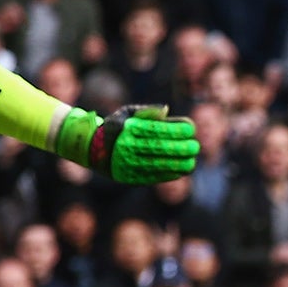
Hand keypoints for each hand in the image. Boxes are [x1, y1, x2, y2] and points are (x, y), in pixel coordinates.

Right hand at [63, 104, 201, 183]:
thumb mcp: (127, 114)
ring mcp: (127, 163)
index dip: (177, 128)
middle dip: (181, 147)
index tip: (191, 127)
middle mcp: (126, 147)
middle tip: (195, 146)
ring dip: (178, 163)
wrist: (92, 149)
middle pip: (160, 148)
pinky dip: (170, 174)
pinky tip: (182, 170)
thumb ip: (147, 111)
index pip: (157, 129)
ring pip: (158, 164)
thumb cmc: (117, 127)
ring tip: (192, 160)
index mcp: (128, 129)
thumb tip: (166, 109)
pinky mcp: (129, 177)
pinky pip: (153, 176)